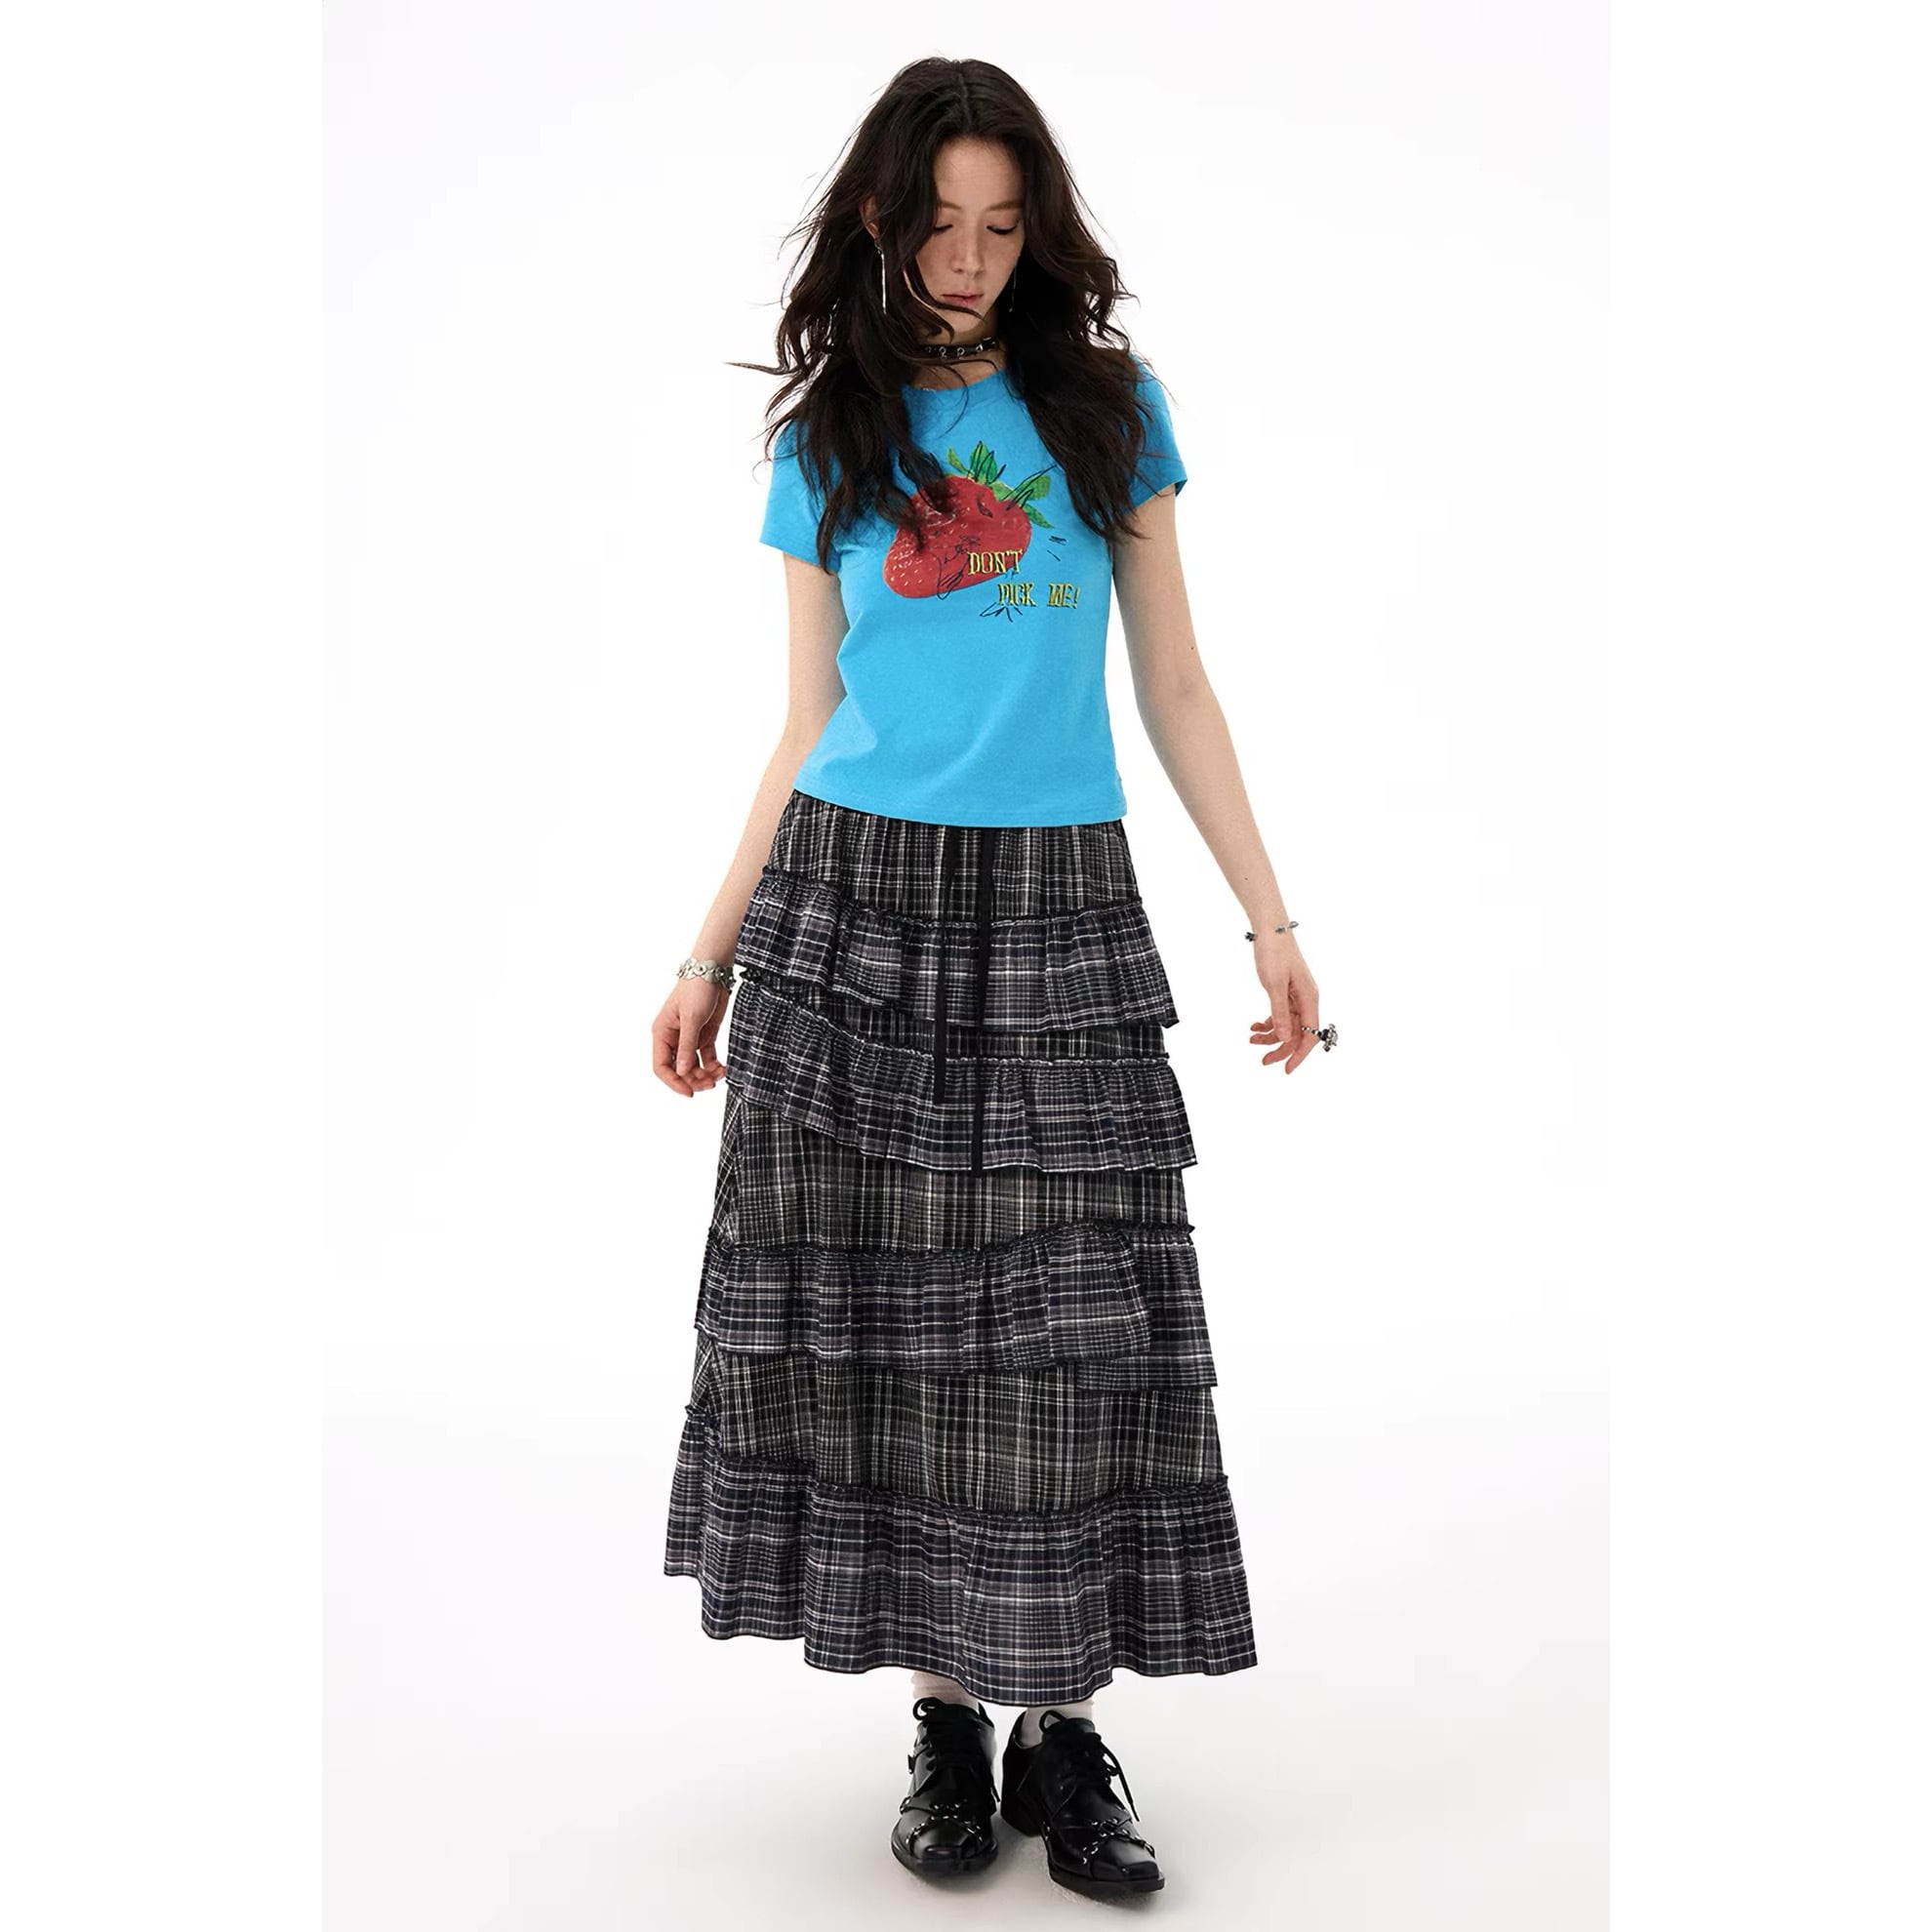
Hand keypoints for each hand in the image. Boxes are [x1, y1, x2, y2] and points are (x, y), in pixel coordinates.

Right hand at [653, 975, 729, 1096]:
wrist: (713, 970)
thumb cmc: (697, 988)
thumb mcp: (692, 1018)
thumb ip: (687, 1046)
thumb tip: (683, 1071)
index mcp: (662, 1033)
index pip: (662, 1066)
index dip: (674, 1082)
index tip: (689, 1092)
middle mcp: (673, 1038)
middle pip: (679, 1069)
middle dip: (693, 1079)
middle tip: (710, 1084)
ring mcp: (689, 1038)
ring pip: (693, 1066)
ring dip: (705, 1075)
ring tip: (720, 1075)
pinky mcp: (704, 1035)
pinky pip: (706, 1058)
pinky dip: (713, 1066)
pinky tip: (723, 1068)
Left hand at [1247, 935, 1319, 1076]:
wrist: (1271, 930)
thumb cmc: (1274, 953)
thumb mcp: (1274, 985)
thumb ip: (1279, 1013)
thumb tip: (1285, 1038)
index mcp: (1309, 998)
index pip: (1309, 1036)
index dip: (1299, 1055)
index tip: (1286, 1069)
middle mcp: (1307, 999)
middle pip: (1298, 1034)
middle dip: (1281, 1049)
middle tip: (1262, 1060)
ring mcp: (1297, 996)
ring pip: (1288, 1026)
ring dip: (1271, 1036)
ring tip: (1251, 1039)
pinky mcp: (1287, 992)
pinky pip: (1281, 1015)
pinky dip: (1268, 1023)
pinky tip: (1254, 1027)